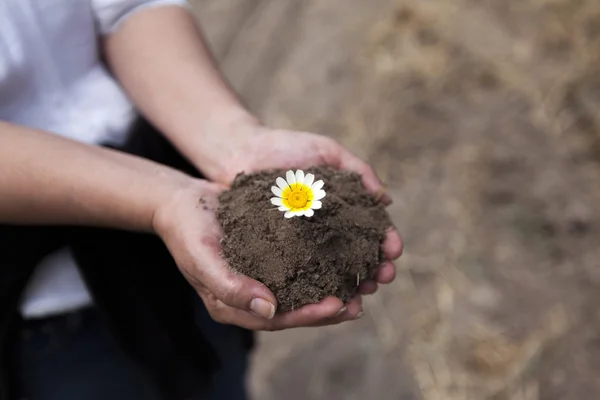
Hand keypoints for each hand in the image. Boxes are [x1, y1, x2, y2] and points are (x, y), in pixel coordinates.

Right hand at [152, 179, 364, 329]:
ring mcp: (260, 277)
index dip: (309, 315)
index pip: (277, 320)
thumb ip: (230, 286)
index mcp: (232, 305)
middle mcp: (250, 296)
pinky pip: (299, 265)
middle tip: (360, 300)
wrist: (181, 201)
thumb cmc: (187, 229)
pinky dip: (322, 264)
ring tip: (360, 283)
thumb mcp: (202, 257)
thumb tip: (270, 310)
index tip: (339, 305)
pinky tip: (343, 256)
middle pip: (295, 310)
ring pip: (301, 290)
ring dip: (331, 288)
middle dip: (329, 308)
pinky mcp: (268, 257)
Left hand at [222, 124, 402, 296]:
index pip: (371, 231)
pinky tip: (328, 295)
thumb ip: (358, 170)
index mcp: (342, 208)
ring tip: (362, 294)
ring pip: (333, 271)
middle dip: (375, 270)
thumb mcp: (327, 151)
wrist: (242, 151)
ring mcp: (303, 243)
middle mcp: (326, 230)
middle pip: (358, 256)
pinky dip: (317, 287)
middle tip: (383, 278)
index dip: (386, 242)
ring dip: (352, 285)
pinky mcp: (279, 253)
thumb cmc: (286, 148)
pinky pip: (301, 273)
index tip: (394, 250)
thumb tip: (386, 200)